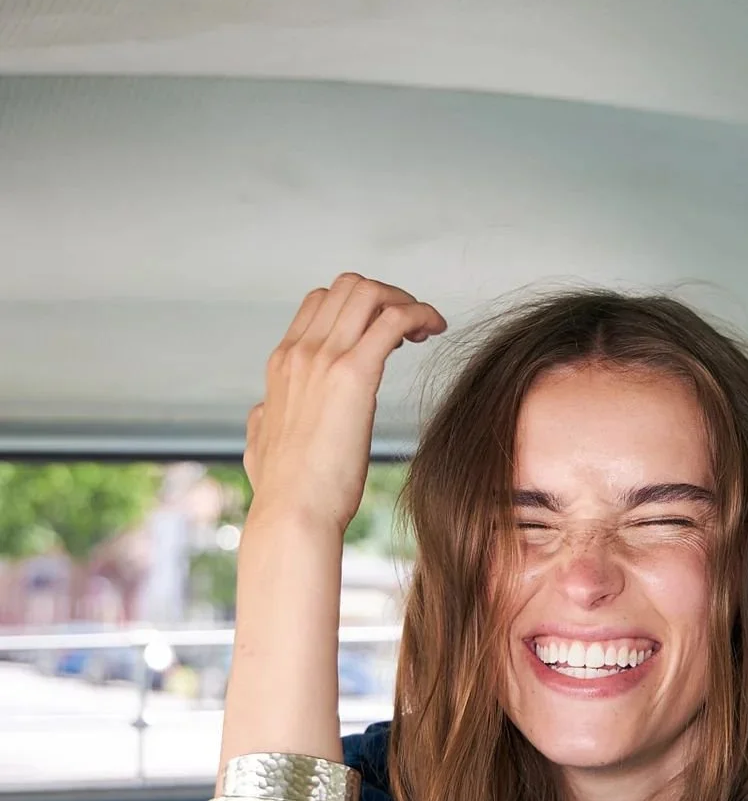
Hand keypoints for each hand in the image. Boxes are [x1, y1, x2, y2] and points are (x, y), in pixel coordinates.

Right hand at [244, 273, 444, 535]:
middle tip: (410, 328)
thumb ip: (262, 421)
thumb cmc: (284, 492)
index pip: (320, 303)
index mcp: (283, 364)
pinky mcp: (354, 374)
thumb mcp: (259, 445)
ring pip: (369, 292)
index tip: (383, 333)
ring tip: (426, 328)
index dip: (357, 307)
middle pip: (347, 287)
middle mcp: (301, 352)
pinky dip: (421, 313)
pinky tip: (435, 330)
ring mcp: (324, 359)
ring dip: (406, 301)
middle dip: (386, 296)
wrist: (292, 514)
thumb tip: (262, 413)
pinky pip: (394, 318)